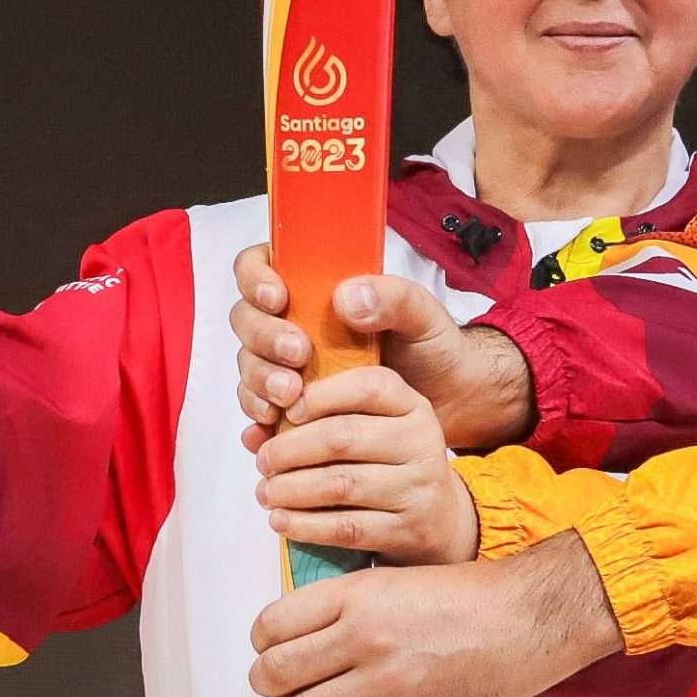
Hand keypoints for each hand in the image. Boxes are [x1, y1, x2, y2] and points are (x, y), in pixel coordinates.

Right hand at [230, 242, 534, 451]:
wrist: (449, 402)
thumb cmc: (434, 347)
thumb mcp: (423, 316)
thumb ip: (393, 298)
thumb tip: (347, 298)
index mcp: (316, 286)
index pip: (262, 265)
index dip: (256, 278)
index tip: (279, 298)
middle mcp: (293, 322)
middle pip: (247, 319)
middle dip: (263, 338)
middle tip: (298, 354)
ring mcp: (288, 365)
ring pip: (249, 365)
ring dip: (259, 380)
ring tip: (290, 396)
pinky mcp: (291, 406)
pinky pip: (258, 410)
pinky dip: (256, 422)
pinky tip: (266, 432)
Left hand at [246, 537, 621, 696]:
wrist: (525, 619)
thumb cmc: (468, 596)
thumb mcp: (393, 580)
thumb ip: (347, 607)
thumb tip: (306, 636)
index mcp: (356, 597)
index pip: (276, 623)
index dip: (261, 641)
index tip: (267, 648)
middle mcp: (363, 639)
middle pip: (278, 672)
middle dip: (263, 684)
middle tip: (270, 686)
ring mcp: (385, 685)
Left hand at [252, 367, 479, 562]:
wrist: (440, 521)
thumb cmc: (387, 465)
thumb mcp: (368, 430)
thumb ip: (314, 422)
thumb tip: (252, 434)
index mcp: (411, 405)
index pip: (368, 386)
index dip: (320, 395)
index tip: (286, 410)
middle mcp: (420, 441)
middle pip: (344, 436)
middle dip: (290, 449)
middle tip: (263, 461)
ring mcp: (418, 487)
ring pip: (341, 483)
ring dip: (291, 489)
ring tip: (266, 492)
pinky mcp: (408, 529)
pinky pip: (348, 527)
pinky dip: (306, 525)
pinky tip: (281, 520)